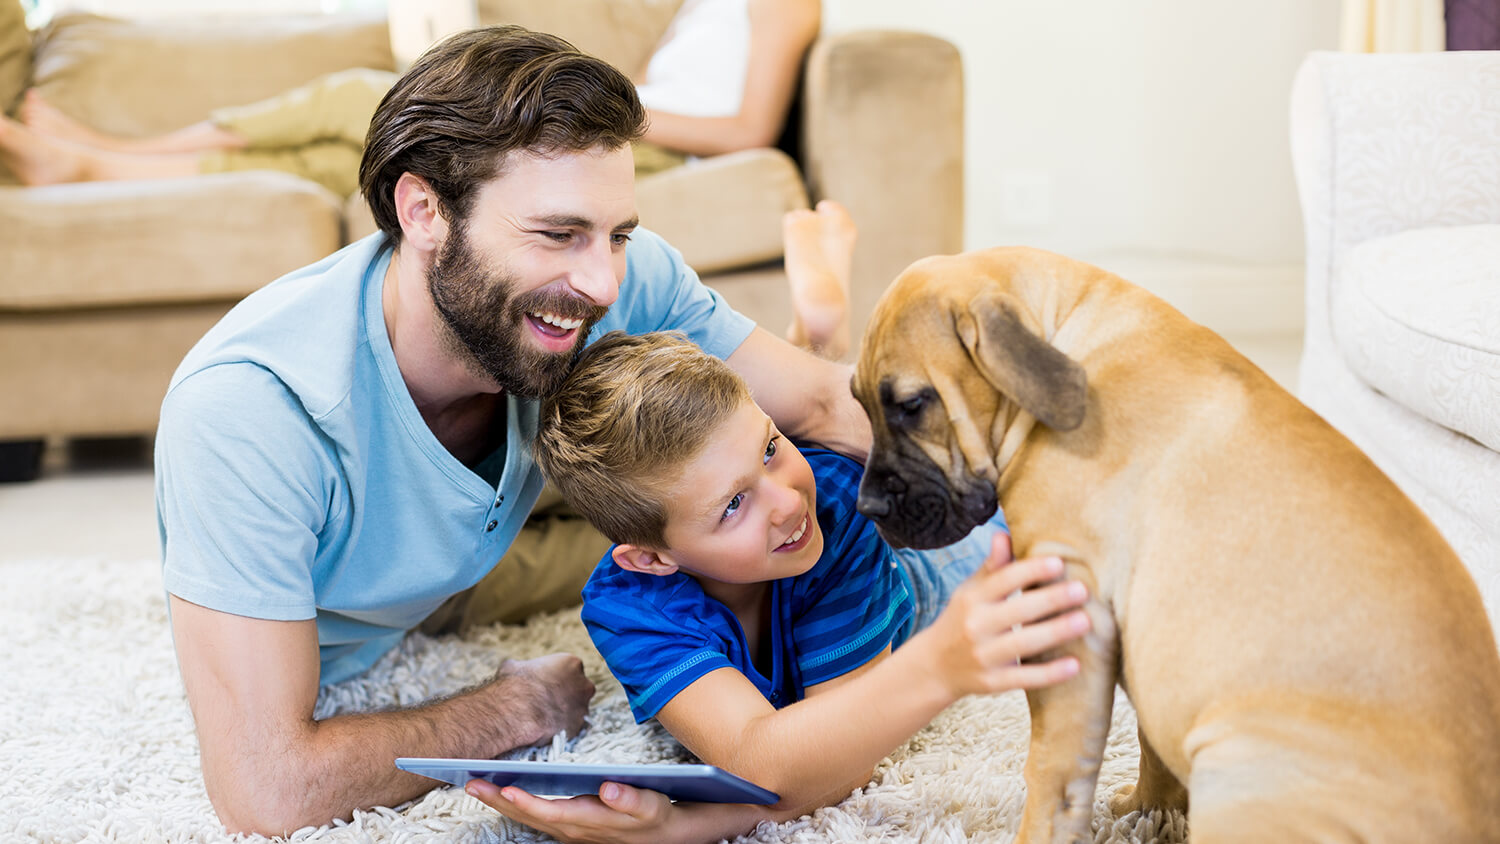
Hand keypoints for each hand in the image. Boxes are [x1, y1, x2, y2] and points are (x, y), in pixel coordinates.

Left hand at [465, 779, 676, 843]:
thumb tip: (609, 789)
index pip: (551, 812)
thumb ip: (630, 798)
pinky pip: (535, 817)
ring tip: (477, 785)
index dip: (527, 803)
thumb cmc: (655, 817)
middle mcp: (573, 829)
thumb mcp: (651, 806)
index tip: (505, 791)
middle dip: (498, 801)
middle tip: (471, 783)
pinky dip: (515, 805)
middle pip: (529, 816)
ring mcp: (569, 830)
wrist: (663, 836)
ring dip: (501, 803)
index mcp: (590, 822)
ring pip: (528, 818)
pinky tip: (502, 793)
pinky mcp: (569, 826)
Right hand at [491, 653, 594, 746]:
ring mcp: (582, 707)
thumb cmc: (514, 686)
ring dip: (564, 712)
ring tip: (544, 716)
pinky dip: (561, 727)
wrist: (514, 714)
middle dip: (565, 694)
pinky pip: (571, 727)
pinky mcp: (577, 727)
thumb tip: (519, 671)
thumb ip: (525, 667)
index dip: (556, 677)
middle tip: (547, 700)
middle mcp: (583, 684)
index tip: (545, 684)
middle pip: (577, 688)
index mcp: (571, 663)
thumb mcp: (514, 667)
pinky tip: (546, 728)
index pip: (569, 668)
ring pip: (576, 709)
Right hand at [922, 532, 1090, 697]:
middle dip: (1051, 599)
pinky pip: (1024, 678)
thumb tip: (1003, 533)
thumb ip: (992, 567)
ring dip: (1055, 632)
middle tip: (1082, 590)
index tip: (1059, 562)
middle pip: (1017, 610)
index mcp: (972, 598)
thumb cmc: (962, 620)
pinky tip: (1075, 664)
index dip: (1030, 570)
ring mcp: (984, 656)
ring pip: (1023, 643)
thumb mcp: (970, 591)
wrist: (935, 667)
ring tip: (1085, 621)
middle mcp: (976, 626)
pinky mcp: (993, 682)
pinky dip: (1050, 673)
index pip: (1003, 579)